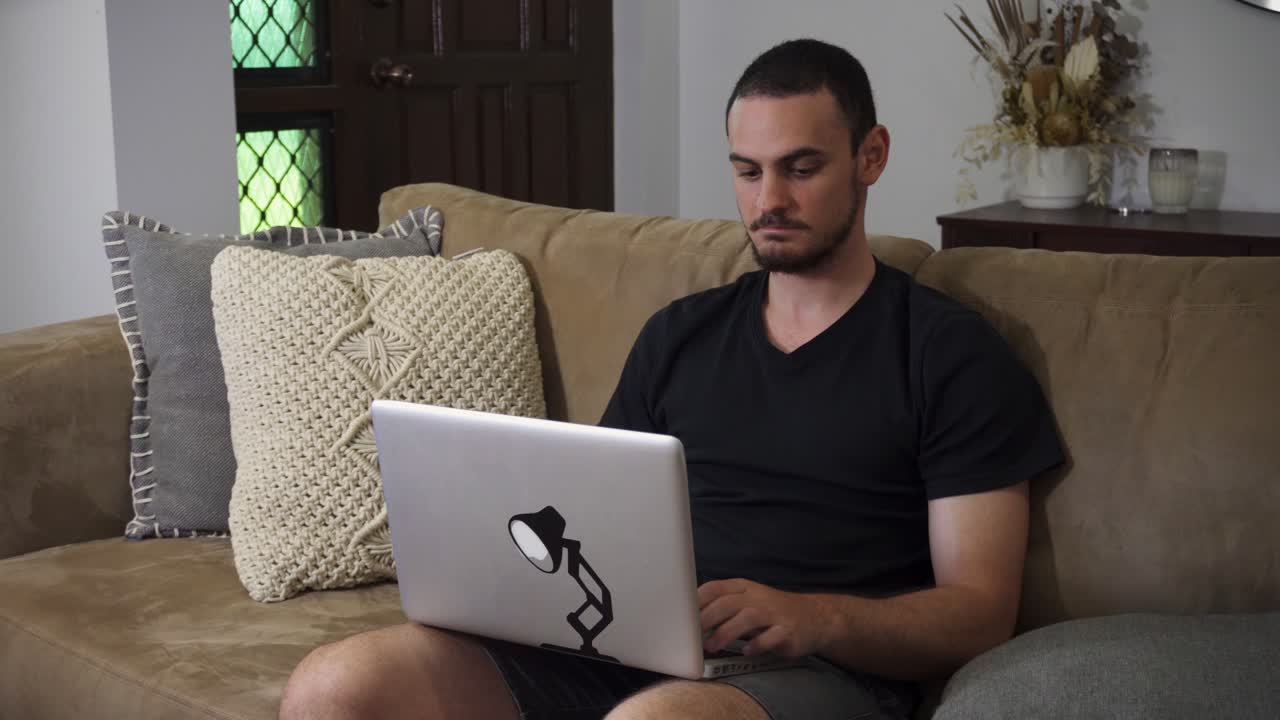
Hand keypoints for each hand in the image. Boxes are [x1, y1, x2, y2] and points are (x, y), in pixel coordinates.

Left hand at [698, 578, 828, 658]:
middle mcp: (757, 597)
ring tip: (711, 646)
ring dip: (726, 632)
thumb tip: (690, 622)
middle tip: (690, 635)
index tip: (681, 616)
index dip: (696, 600)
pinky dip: (758, 643)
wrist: (814, 617)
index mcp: (743, 587)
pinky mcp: (788, 630)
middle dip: (706, 618)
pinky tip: (747, 651)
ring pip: (747, 617)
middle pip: (727, 603)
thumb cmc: (771, 611)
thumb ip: (723, 608)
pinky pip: (771, 636)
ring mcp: (774, 612)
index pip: (715, 588)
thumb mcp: (747, 602)